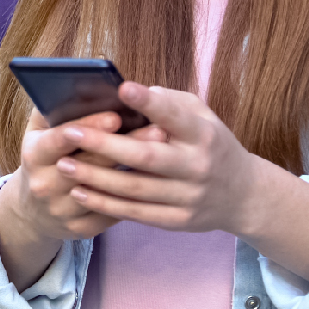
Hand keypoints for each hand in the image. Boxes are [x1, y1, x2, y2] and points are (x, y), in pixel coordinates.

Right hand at [12, 108, 168, 241]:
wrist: (33, 209)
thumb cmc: (44, 155)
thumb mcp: (39, 130)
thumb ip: (56, 109)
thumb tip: (83, 84)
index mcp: (34, 154)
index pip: (60, 139)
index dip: (88, 127)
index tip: (116, 115)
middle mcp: (44, 184)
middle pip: (89, 164)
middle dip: (124, 146)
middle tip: (157, 129)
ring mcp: (61, 210)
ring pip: (105, 191)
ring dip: (136, 173)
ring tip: (166, 154)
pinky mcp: (78, 230)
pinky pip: (111, 214)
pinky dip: (134, 198)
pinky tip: (157, 182)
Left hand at [57, 83, 257, 234]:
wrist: (243, 195)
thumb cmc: (210, 143)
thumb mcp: (201, 115)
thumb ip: (168, 103)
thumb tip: (126, 93)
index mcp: (203, 134)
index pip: (174, 116)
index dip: (149, 102)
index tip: (122, 88)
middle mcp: (197, 166)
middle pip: (146, 157)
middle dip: (105, 145)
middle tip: (71, 134)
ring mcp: (188, 197)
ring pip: (135, 189)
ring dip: (96, 177)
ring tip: (65, 165)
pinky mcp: (178, 221)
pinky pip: (137, 213)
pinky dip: (106, 204)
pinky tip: (81, 192)